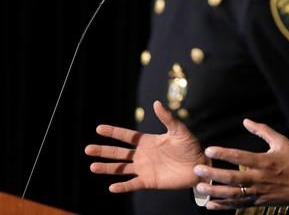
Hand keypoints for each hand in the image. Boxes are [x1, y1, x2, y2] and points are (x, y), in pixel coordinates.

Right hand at [85, 100, 206, 192]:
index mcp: (148, 141)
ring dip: (107, 168)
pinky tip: (112, 187)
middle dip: (103, 150)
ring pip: (121, 168)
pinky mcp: (149, 181)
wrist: (200, 165)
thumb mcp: (179, 130)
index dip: (113, 132)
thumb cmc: (191, 147)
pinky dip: (122, 186)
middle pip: (119, 153)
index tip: (99, 128)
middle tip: (87, 149)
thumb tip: (156, 103)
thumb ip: (167, 118)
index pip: (126, 136)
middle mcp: (142, 155)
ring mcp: (144, 168)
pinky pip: (132, 184)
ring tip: (92, 166)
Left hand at [192, 119, 288, 209]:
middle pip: (232, 177)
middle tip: (198, 169)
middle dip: (213, 174)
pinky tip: (211, 205)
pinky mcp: (258, 201)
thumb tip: (247, 121)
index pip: (240, 157)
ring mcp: (258, 192)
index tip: (209, 150)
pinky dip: (224, 206)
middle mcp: (259, 178)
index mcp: (264, 161)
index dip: (224, 153)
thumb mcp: (281, 142)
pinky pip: (238, 205)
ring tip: (200, 188)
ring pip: (233, 194)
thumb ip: (263, 131)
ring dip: (215, 192)